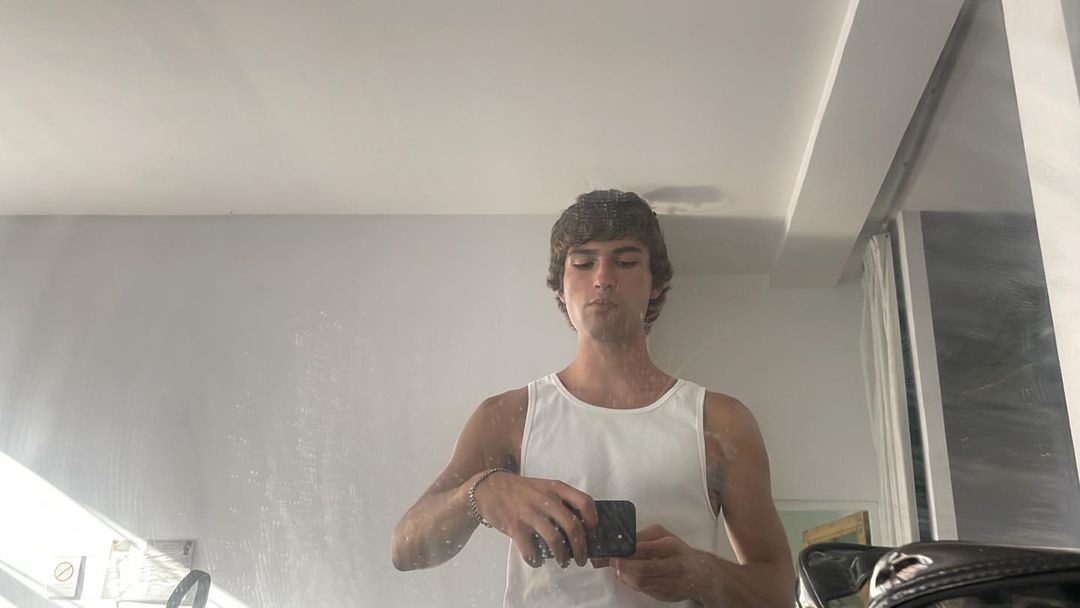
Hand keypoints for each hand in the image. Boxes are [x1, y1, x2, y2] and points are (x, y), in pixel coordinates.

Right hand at [472, 472, 597, 567]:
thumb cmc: (521, 490)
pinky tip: (537, 561)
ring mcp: (530, 513)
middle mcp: (545, 499)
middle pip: (573, 526)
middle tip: (582, 559)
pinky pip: (531, 550)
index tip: (592, 534)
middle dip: (581, 547)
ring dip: (562, 556)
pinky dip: (536, 560)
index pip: (584, 502)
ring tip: (564, 563)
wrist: (488, 488)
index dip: (593, 520)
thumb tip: (580, 525)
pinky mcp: (515, 527)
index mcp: (556, 488)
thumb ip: (560, 500)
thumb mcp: (543, 487)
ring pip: (555, 540)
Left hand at [611, 524, 717, 603]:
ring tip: (619, 569)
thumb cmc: (677, 551)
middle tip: (613, 562)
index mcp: (672, 547)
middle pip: (643, 569)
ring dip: (626, 576)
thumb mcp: (663, 535)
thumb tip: (624, 541)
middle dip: (624, 566)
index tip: (617, 550)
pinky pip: (645, 590)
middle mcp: (674, 566)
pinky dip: (633, 584)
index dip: (628, 551)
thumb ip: (643, 536)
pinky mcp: (667, 595)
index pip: (647, 549)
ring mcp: (671, 583)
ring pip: (642, 583)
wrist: (700, 573)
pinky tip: (629, 576)